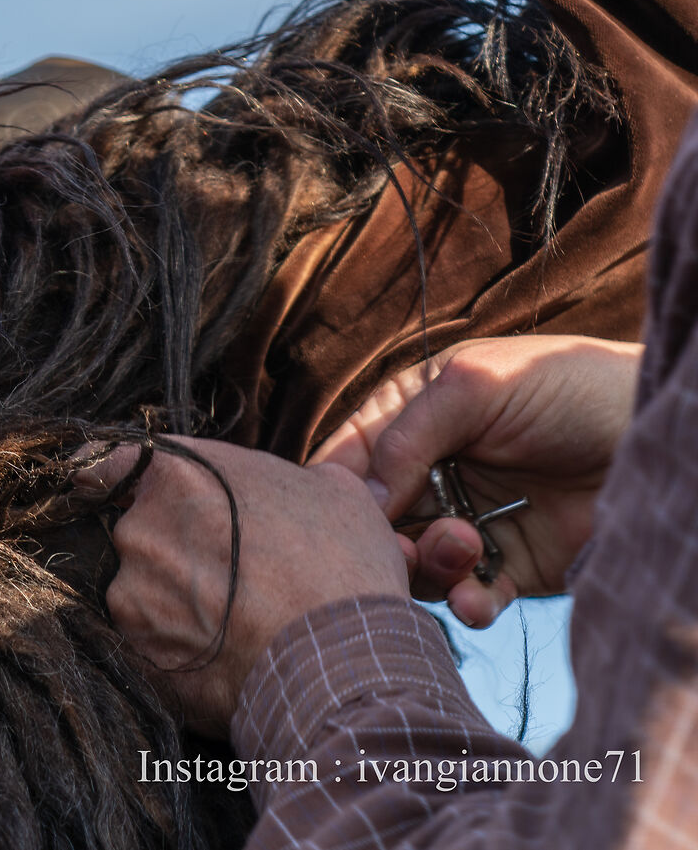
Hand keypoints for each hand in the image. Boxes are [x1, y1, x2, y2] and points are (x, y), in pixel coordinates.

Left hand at [83, 437, 411, 733]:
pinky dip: (176, 651)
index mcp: (178, 473)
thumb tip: (303, 482)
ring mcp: (131, 591)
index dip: (116, 483)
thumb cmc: (344, 567)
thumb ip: (290, 477)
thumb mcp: (335, 491)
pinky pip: (147, 644)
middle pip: (140, 535)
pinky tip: (221, 660)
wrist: (342, 658)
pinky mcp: (136, 650)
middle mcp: (140, 527)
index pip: (116, 466)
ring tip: (233, 628)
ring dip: (175, 607)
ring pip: (142, 593)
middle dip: (173, 555)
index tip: (118, 498)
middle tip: (227, 580)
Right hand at [311, 335, 638, 626]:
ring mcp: (469, 522)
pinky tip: (481, 599)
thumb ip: (408, 433)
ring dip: (430, 569)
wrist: (653, 432)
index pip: (347, 465)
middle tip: (410, 545)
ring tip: (466, 548)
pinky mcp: (511, 567)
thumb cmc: (569, 389)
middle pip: (373, 525)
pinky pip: (470, 598)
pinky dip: (469, 605)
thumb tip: (362, 498)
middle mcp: (431, 475)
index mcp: (410, 421)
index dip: (339, 496)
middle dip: (385, 541)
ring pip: (417, 566)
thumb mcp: (476, 386)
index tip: (354, 515)